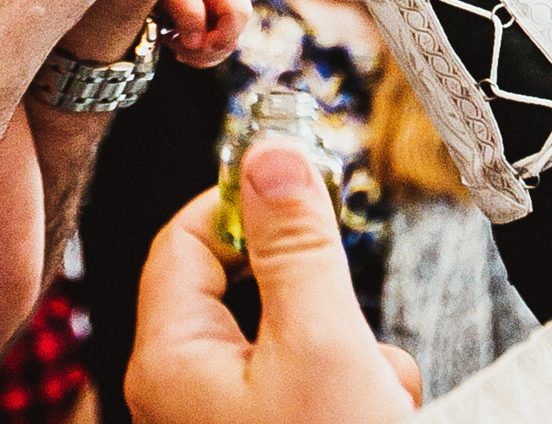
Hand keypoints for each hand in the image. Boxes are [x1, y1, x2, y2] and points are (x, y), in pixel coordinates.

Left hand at [127, 143, 422, 423]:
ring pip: (290, 340)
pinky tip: (382, 406)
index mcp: (169, 362)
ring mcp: (227, 421)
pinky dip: (352, 388)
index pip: (184, 239)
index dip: (244, 200)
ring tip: (378, 384)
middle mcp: (184, 395)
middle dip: (313, 286)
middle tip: (352, 283)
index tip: (303, 181)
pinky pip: (308, 387)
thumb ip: (297, 246)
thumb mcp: (322, 345)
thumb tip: (271, 154)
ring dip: (346, 347)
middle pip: (243, 287)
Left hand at [159, 0, 248, 67]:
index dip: (222, 36)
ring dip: (196, 52)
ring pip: (220, 44)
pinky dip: (190, 48)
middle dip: (206, 51)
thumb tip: (196, 44)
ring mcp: (218, 7)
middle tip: (175, 46)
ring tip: (169, 41)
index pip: (239, 15)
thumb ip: (186, 11)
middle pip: (232, 36)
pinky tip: (170, 39)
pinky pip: (207, 41)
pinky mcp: (205, 16)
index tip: (194, 44)